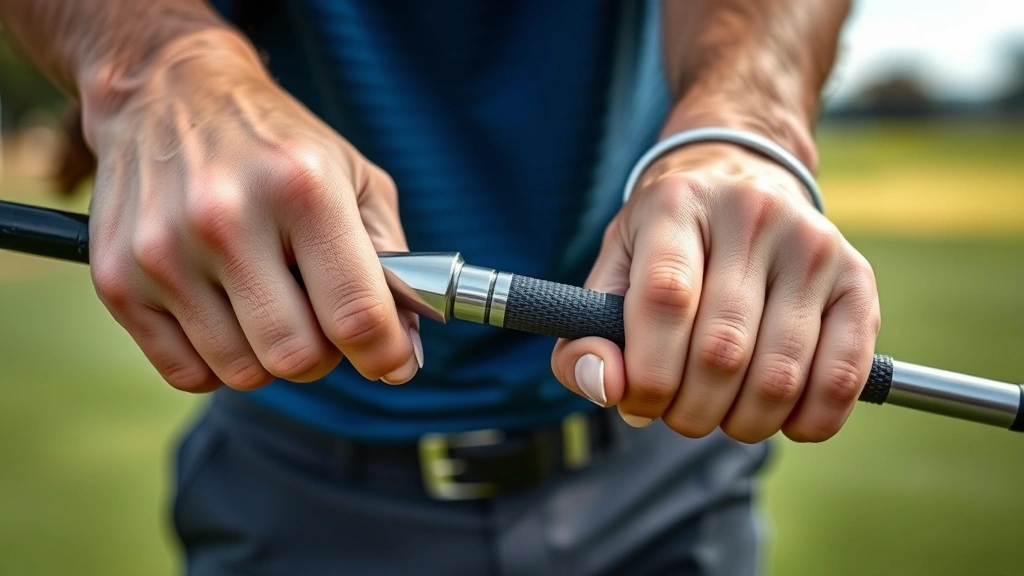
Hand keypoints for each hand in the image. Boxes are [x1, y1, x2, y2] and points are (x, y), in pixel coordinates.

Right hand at [83, 32, 420, 391]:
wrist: (168, 92)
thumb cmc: (278, 144)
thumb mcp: (355, 178)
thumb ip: (392, 264)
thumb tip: (402, 351)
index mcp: (301, 189)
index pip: (355, 314)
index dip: (384, 355)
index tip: (392, 362)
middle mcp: (226, 218)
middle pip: (296, 356)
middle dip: (325, 356)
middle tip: (323, 325)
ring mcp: (163, 252)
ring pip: (243, 372)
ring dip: (269, 356)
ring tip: (269, 306)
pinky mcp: (117, 280)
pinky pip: (187, 375)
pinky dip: (218, 360)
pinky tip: (225, 313)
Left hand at [552, 143, 880, 442]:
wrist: (742, 175)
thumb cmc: (667, 240)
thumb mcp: (613, 268)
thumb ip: (588, 331)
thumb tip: (606, 386)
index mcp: (677, 204)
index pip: (665, 300)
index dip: (649, 373)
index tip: (639, 403)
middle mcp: (751, 214)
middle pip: (721, 349)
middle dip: (691, 410)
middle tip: (678, 413)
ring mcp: (812, 243)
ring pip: (779, 374)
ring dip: (744, 422)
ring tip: (723, 412)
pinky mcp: (857, 278)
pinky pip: (843, 374)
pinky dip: (810, 420)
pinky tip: (782, 417)